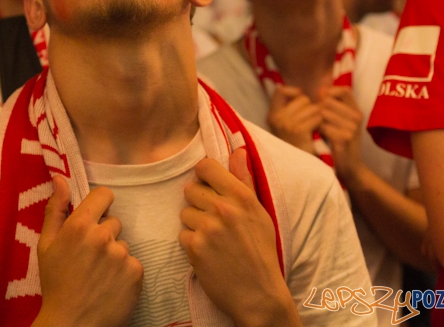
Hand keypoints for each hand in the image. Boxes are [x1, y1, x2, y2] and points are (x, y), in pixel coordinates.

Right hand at [33, 176, 142, 326]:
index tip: (94, 218)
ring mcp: (122, 254)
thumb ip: (55, 209)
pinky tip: (110, 285)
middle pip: (113, 222)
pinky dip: (125, 272)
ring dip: (114, 255)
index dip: (99, 205)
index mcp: (79, 225)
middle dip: (104, 234)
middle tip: (89, 257)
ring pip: (123, 244)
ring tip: (99, 275)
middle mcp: (103, 236)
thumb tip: (59, 178)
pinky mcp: (136, 272)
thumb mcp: (46, 245)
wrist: (72, 324)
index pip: (104, 195)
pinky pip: (133, 262)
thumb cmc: (55, 284)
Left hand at [179, 151, 299, 326]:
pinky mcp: (194, 247)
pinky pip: (182, 234)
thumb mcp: (260, 212)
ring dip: (194, 224)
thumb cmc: (262, 251)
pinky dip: (192, 243)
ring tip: (213, 238)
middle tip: (213, 218)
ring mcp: (207, 228)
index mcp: (241, 196)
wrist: (259, 293)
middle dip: (198, 202)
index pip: (205, 167)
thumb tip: (237, 151)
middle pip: (190, 189)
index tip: (208, 186)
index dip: (204, 175)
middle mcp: (223, 208)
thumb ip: (244, 180)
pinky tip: (208, 252)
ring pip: (184, 212)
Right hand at [267, 86, 321, 154]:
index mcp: (272, 115)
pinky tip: (318, 131)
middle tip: (312, 120)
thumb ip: (291, 108)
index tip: (302, 103)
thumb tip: (302, 90)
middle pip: (302, 98)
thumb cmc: (297, 145)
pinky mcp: (298, 130)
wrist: (299, 167)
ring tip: (315, 127)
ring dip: (317, 116)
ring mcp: (286, 124)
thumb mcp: (287, 125)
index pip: (281, 90)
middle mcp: (277, 118)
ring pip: (312, 107)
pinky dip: (320, 123)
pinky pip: (316, 117)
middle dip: (311, 107)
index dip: (294, 93)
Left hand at [319, 86, 364, 186]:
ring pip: (324, 113)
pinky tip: (321, 138)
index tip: (321, 100)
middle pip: (329, 101)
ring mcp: (352, 127)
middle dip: (318, 109)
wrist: (349, 167)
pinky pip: (324, 127)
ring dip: (317, 121)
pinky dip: (319, 132)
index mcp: (356, 110)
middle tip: (318, 122)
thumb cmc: (338, 142)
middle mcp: (357, 117)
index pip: (344, 90)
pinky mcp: (345, 137)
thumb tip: (320, 89)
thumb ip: (331, 105)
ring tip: (320, 130)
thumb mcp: (338, 121)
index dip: (330, 92)